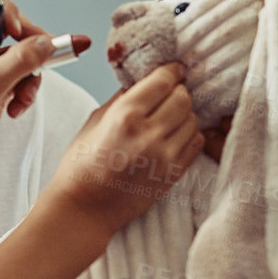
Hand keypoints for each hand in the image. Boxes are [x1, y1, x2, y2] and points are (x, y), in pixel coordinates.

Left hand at [0, 0, 88, 169]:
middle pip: (15, 29)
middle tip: (41, 65)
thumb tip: (49, 42)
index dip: (10, 14)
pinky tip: (15, 109)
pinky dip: (25, 91)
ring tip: (22, 99)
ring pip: (24, 55)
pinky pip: (23, 75)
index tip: (19, 35)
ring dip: (30, 77)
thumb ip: (22, 60)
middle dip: (30, 51)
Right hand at [48, 63, 203, 232]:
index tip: (174, 69)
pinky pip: (196, 144)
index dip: (172, 71)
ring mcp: (165, 156)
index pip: (163, 81)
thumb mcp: (94, 122)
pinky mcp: (173, 174)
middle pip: (183, 98)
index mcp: (125, 116)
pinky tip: (174, 135)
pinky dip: (189, 134)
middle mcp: (148, 134)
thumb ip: (121, 100)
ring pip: (193, 120)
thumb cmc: (81, 167)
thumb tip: (141, 82)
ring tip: (169, 117)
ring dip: (184, 114)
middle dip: (178, 91)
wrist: (84, 209)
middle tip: (170, 93)